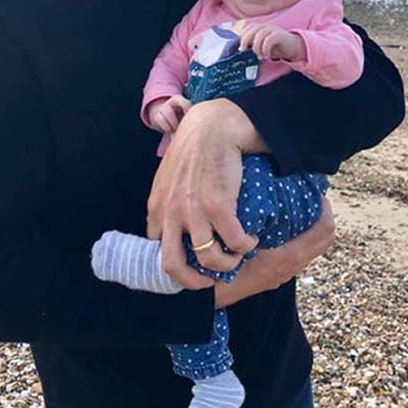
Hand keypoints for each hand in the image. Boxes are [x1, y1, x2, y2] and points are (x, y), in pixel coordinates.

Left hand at [147, 99, 264, 287]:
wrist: (214, 125)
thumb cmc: (196, 147)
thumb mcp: (170, 175)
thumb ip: (170, 200)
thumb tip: (177, 224)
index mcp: (156, 208)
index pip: (157, 251)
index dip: (178, 264)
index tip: (195, 265)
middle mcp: (170, 213)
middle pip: (173, 267)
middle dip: (194, 282)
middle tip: (211, 280)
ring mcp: (193, 211)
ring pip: (209, 258)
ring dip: (228, 263)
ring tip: (239, 253)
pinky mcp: (218, 205)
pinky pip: (235, 241)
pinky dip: (246, 246)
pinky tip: (252, 239)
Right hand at [214, 198, 334, 306]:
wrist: (213, 294)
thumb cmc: (225, 265)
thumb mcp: (243, 238)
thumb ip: (262, 221)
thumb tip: (273, 194)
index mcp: (290, 255)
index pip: (324, 229)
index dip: (325, 208)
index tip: (316, 193)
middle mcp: (294, 266)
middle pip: (326, 238)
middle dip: (322, 215)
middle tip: (311, 197)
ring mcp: (289, 273)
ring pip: (314, 247)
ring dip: (312, 227)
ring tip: (298, 209)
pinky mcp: (280, 274)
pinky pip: (302, 253)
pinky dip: (302, 237)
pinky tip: (284, 226)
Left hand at [239, 23, 305, 61]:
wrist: (292, 47)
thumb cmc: (275, 47)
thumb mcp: (261, 45)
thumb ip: (251, 45)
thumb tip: (240, 49)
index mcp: (259, 27)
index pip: (247, 28)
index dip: (242, 38)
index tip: (241, 49)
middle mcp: (265, 26)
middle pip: (251, 29)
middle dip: (245, 41)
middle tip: (244, 51)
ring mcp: (272, 29)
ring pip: (259, 35)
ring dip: (257, 47)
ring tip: (259, 56)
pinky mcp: (279, 34)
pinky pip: (269, 40)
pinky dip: (265, 49)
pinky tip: (267, 55)